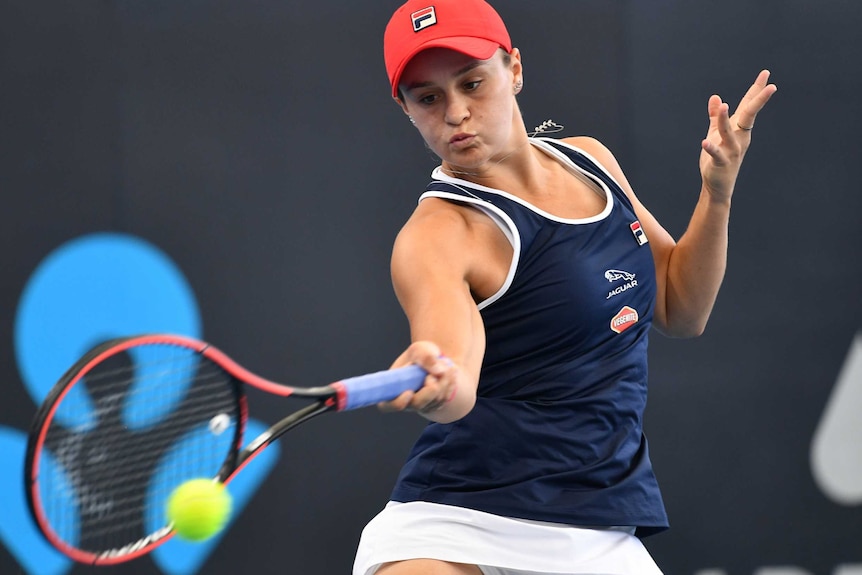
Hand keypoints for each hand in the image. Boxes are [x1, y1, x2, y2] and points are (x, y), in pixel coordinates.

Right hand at [378, 341, 458, 416]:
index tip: (409, 392)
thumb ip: (426, 357)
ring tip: (445, 363)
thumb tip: (437, 371)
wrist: (436, 359)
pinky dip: (450, 383)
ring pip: (434, 400)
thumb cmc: (422, 355)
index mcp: (392, 388)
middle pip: (417, 405)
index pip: (387, 405)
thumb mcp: (420, 349)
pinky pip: (445, 398)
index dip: (397, 403)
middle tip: (437, 371)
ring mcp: (421, 406)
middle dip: (430, 388)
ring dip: (444, 380)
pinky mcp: (435, 406)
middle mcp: (405, 401)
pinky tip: (450, 372)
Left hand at [699, 69, 777, 202]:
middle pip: (749, 116)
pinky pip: (716, 154)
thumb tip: (715, 97)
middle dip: (758, 101)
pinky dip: (711, 148)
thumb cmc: (719, 159)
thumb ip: (715, 117)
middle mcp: (739, 138)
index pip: (748, 107)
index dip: (756, 90)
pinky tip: (704, 143)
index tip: (765, 74)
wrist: (718, 185)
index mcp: (739, 129)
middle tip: (771, 86)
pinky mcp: (721, 163)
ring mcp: (732, 151)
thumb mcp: (715, 134)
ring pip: (729, 133)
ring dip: (724, 120)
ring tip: (723, 106)